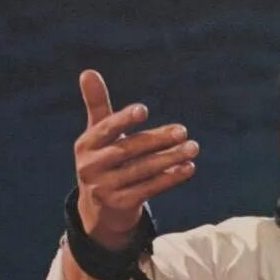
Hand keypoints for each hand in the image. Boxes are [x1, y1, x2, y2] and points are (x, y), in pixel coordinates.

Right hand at [74, 69, 198, 244]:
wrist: (100, 208)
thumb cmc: (103, 160)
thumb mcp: (97, 134)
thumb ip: (97, 104)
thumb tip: (88, 71)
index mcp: (86, 144)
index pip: (105, 129)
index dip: (123, 120)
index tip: (144, 110)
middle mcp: (91, 167)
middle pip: (128, 150)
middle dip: (157, 140)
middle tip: (183, 131)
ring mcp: (105, 188)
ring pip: (142, 171)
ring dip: (170, 159)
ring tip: (192, 148)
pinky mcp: (121, 204)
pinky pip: (149, 189)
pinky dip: (170, 178)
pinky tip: (188, 168)